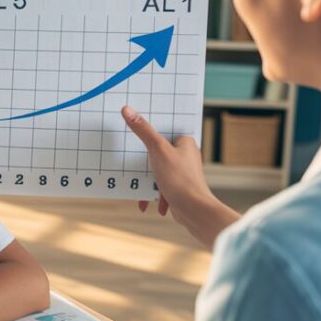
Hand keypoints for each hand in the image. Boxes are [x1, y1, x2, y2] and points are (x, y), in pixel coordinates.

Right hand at [122, 106, 238, 246]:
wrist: (193, 209)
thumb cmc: (180, 178)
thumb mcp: (157, 150)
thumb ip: (143, 130)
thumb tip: (127, 110)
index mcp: (185, 142)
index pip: (163, 130)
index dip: (149, 131)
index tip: (134, 131)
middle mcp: (185, 155)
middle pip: (157, 151)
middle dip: (144, 161)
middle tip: (130, 160)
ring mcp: (182, 172)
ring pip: (157, 170)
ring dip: (147, 180)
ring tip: (138, 187)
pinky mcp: (179, 187)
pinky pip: (160, 185)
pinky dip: (152, 194)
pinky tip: (146, 204)